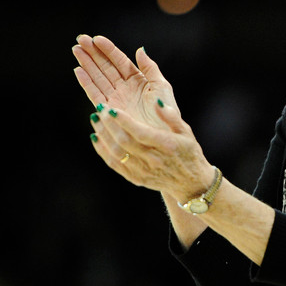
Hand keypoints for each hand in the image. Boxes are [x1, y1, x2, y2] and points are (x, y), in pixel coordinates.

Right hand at [72, 35, 174, 129]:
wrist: (163, 136)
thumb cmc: (166, 112)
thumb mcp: (161, 86)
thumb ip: (150, 68)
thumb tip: (140, 49)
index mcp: (138, 79)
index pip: (120, 60)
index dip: (108, 49)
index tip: (96, 39)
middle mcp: (124, 87)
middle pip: (105, 66)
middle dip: (93, 53)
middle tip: (80, 39)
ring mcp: (116, 98)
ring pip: (98, 77)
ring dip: (87, 64)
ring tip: (76, 50)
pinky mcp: (109, 110)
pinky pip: (95, 93)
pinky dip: (86, 82)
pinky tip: (78, 70)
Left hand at [87, 99, 214, 200]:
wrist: (190, 182)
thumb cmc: (188, 152)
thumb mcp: (186, 131)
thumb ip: (171, 116)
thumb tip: (156, 102)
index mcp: (167, 145)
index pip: (140, 132)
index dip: (124, 120)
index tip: (111, 108)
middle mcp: (153, 160)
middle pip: (124, 141)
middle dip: (109, 123)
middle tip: (100, 108)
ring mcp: (143, 171)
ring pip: (116, 152)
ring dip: (103, 135)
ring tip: (95, 119)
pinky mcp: (135, 178)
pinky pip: (114, 164)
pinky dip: (102, 150)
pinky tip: (96, 137)